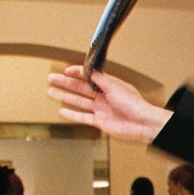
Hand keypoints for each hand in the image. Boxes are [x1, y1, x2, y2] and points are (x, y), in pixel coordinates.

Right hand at [47, 66, 171, 142]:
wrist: (142, 124)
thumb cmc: (134, 104)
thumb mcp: (115, 87)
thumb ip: (100, 79)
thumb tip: (90, 70)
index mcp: (109, 85)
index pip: (89, 76)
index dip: (77, 73)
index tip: (65, 70)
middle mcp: (104, 96)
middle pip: (80, 88)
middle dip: (65, 83)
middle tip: (51, 78)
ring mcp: (101, 109)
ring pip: (79, 101)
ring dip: (65, 96)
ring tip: (51, 92)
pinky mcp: (100, 122)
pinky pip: (83, 117)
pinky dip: (72, 114)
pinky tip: (62, 111)